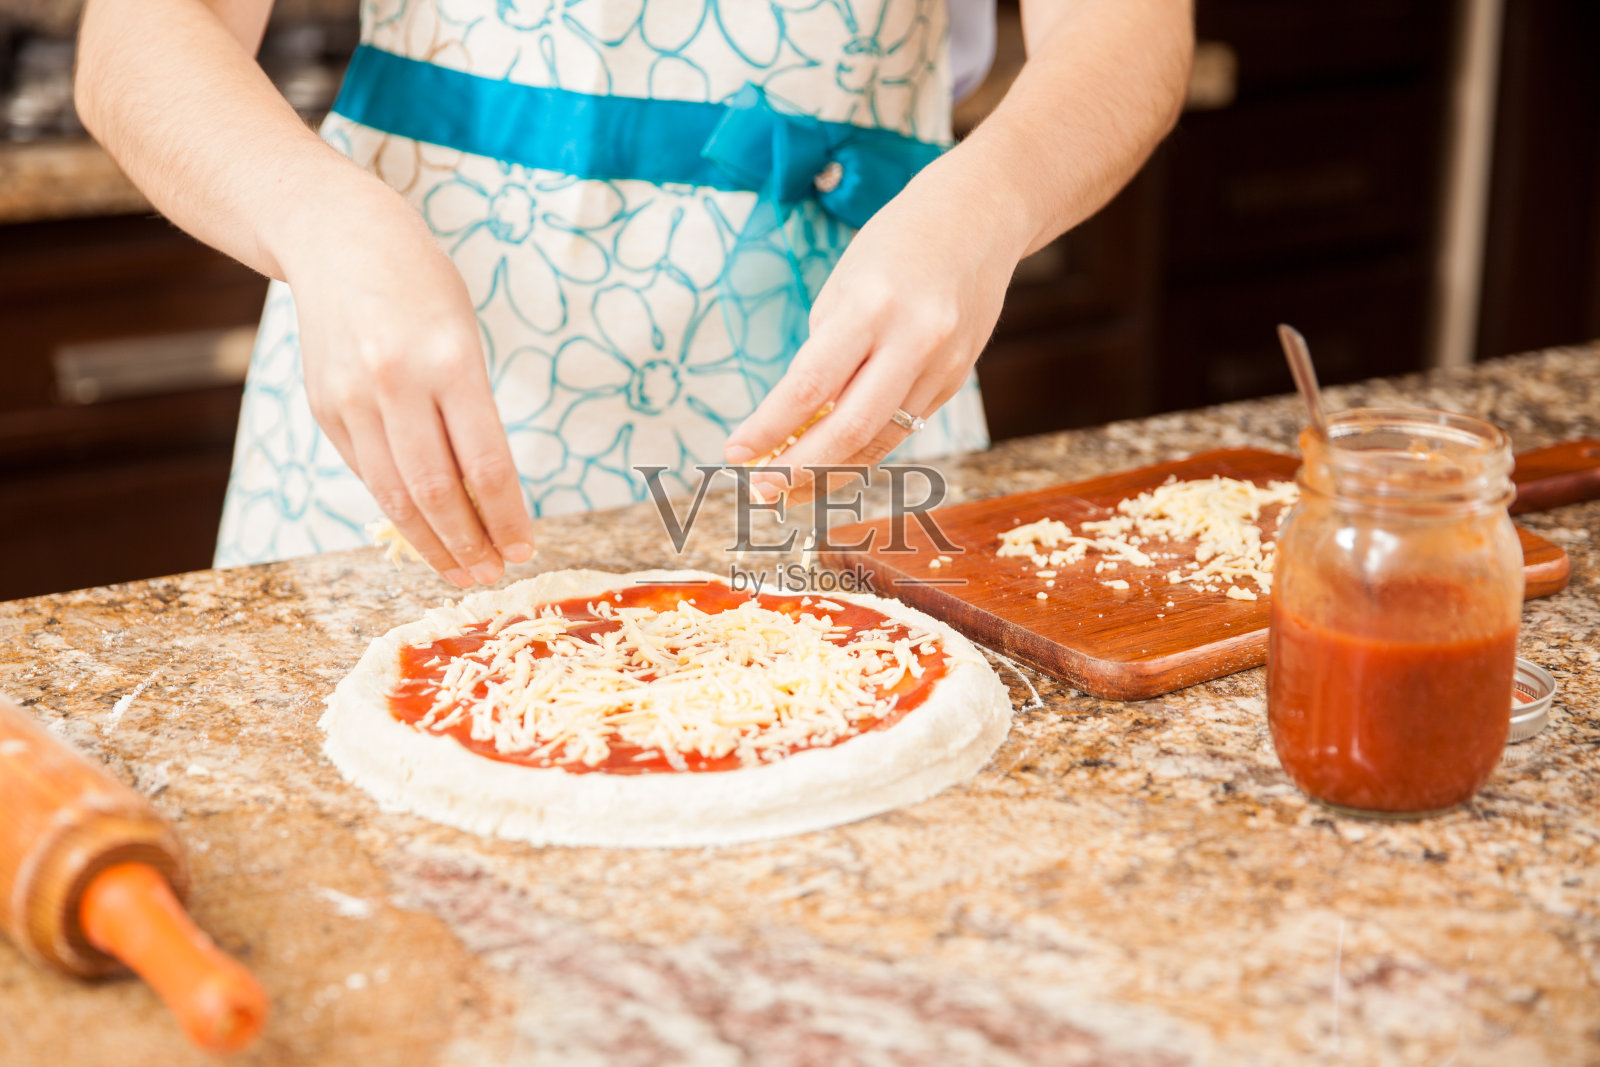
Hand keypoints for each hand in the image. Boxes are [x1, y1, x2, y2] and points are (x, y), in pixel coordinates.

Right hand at [282, 180, 535, 587]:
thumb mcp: (464, 334)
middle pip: (437, 491)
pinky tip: (423, 530)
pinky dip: (397, 509)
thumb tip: (489, 496)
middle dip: (470, 544)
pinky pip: (367, 473)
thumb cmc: (421, 284)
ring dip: (432, 543)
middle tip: (493, 574)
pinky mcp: (325, 408)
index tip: (525, 549)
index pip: (485, 463)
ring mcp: (352, 398)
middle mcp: (396, 382)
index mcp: (449, 360)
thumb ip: (472, 411)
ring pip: (395, 495)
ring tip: (461, 571)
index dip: (506, 516)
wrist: (336, 236)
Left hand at [721, 149, 1030, 503]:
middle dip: (797, 469)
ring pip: (879, 442)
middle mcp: (913, 340)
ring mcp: (941, 365)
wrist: (979, 217)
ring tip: (785, 489)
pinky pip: (901, 429)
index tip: (734, 453)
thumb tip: (794, 424)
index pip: (810, 385)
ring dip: (827, 473)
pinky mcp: (955, 379)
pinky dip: (861, 451)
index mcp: (871, 306)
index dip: (768, 428)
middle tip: (758, 490)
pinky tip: (828, 462)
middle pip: (849, 428)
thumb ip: (824, 353)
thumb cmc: (895, 245)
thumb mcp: (844, 284)